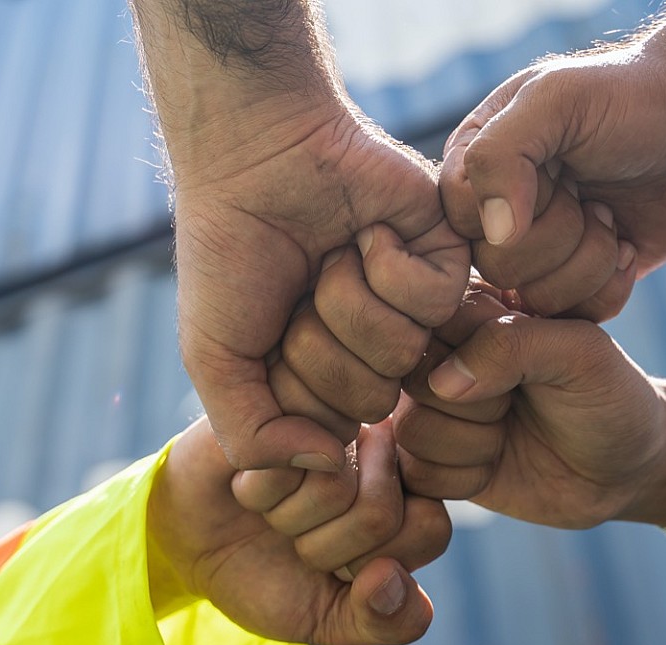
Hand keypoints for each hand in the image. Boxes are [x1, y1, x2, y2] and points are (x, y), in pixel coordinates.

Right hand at [149, 418, 451, 644]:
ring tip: (272, 506)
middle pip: (383, 511)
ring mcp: (332, 419)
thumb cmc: (267, 575)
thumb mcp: (329, 619)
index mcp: (411, 498)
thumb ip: (384, 621)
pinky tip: (248, 479)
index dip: (373, 564)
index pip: (431, 529)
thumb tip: (390, 579)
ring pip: (336, 486)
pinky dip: (259, 489)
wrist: (191, 540)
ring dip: (287, 517)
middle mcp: (382, 451)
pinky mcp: (283, 401)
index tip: (337, 567)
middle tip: (296, 535)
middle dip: (324, 549)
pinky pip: (286, 458)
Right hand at [176, 111, 467, 472]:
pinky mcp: (448, 259)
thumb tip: (324, 465)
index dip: (291, 394)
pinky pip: (436, 301)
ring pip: (405, 352)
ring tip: (329, 257)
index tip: (266, 342)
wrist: (253, 158)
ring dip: (350, 299)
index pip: (331, 436)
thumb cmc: (227, 256)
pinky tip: (364, 233)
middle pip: (372, 400)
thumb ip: (252, 436)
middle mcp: (378, 350)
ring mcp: (417, 307)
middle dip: (319, 344)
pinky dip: (386, 266)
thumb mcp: (216, 362)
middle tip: (298, 290)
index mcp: (329, 379)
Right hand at [392, 280, 665, 530]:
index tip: (526, 365)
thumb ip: (515, 345)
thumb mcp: (581, 354)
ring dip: (474, 444)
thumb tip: (443, 382)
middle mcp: (439, 355)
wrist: (625, 470)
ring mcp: (429, 409)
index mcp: (470, 308)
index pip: (430, 320)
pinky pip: (417, 474)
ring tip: (510, 432)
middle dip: (477, 405)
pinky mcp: (429, 460)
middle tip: (518, 401)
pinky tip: (497, 464)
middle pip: (411, 379)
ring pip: (413, 430)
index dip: (474, 354)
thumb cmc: (608, 397)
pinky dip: (466, 477)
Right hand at [442, 38, 665, 307]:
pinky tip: (627, 244)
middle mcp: (497, 216)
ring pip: (538, 300)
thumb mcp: (555, 100)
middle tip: (591, 196)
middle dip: (559, 235)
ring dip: (589, 259)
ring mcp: (541, 256)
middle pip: (498, 268)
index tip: (554, 169)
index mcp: (473, 168)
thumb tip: (495, 235)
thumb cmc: (627, 94)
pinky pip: (579, 319)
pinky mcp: (584, 284)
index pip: (458, 222)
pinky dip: (611, 286)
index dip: (509, 208)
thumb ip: (502, 154)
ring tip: (610, 217)